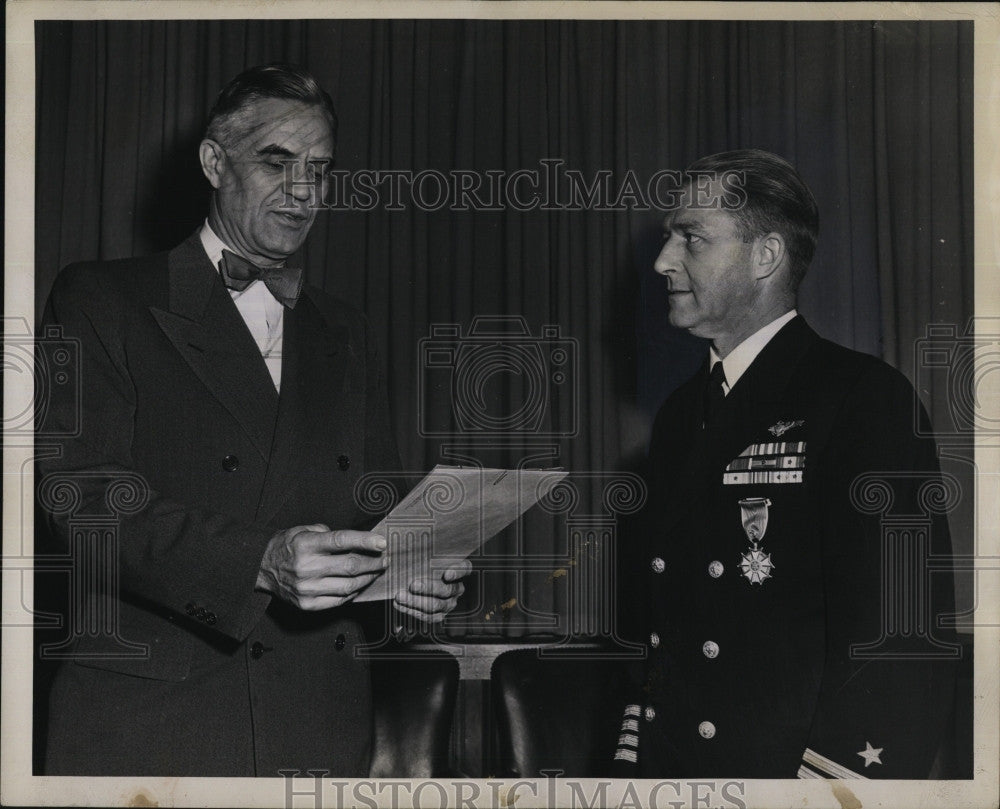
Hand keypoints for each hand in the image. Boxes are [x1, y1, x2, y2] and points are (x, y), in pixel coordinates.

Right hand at [256, 524, 387, 609]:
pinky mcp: (307, 604)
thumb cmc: (287, 546)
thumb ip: (328, 533)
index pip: (342, 541)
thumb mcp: (303, 530)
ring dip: (368, 578)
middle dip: (373, 562)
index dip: (365, 541)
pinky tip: (360, 584)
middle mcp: (307, 567)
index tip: (383, 542)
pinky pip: (339, 600)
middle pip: (350, 565)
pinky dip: (353, 592)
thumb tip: (355, 540)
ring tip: (376, 572)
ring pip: (349, 585)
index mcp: (306, 544)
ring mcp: (307, 588)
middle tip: (385, 559)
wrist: (262, 568)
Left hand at [393, 559, 472, 624]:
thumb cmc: (424, 564)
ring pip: (435, 605)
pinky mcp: (439, 615)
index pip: (464, 569)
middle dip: (428, 588)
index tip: (446, 574)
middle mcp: (457, 588)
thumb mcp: (428, 556)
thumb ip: (425, 552)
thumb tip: (409, 548)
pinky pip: (427, 616)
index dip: (457, 572)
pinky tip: (399, 604)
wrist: (420, 580)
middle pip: (447, 590)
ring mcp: (449, 603)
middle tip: (412, 584)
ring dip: (415, 601)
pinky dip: (411, 610)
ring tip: (400, 596)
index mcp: (459, 570)